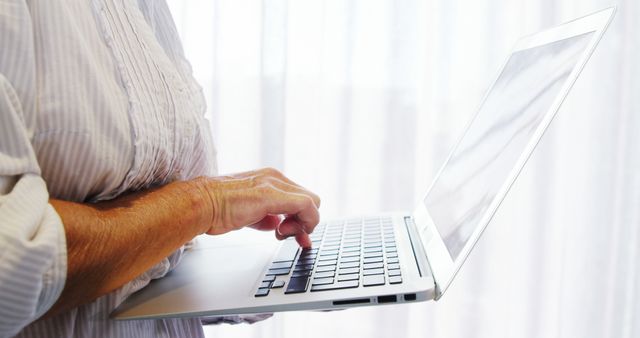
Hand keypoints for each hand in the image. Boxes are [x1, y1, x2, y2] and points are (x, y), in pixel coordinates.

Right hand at [193, 168, 320, 247]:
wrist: (200, 205)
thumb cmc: (216, 209)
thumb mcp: (247, 214)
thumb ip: (265, 217)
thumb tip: (275, 224)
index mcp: (269, 179)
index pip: (299, 197)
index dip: (302, 218)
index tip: (298, 236)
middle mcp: (274, 177)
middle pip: (310, 199)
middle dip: (306, 222)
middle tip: (292, 238)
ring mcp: (274, 183)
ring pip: (312, 202)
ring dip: (304, 224)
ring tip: (282, 234)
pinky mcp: (272, 194)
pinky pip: (306, 205)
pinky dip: (305, 222)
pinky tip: (284, 232)